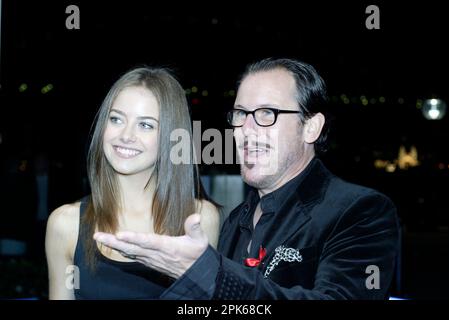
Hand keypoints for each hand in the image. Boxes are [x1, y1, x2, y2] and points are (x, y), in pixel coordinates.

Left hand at [93, 213, 207, 278]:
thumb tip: (195, 216)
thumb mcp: (200, 241)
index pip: (148, 242)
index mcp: (167, 247)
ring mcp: (151, 259)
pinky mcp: (149, 261)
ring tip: (99, 237)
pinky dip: (120, 250)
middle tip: (98, 236)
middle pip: (131, 248)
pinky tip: (112, 244)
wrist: (195, 274)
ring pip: (129, 252)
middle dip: (114, 242)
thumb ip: (195, 228)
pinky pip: (132, 255)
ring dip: (113, 245)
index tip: (120, 234)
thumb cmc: (197, 255)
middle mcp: (155, 254)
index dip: (134, 238)